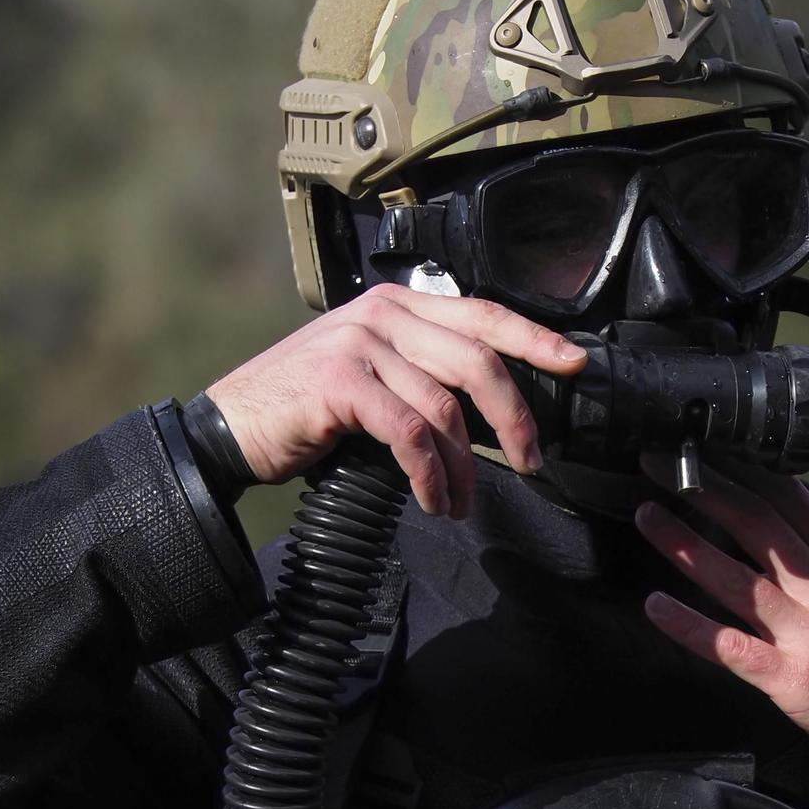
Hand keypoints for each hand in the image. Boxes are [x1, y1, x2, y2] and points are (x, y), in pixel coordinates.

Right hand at [207, 285, 585, 516]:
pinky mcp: (341, 383)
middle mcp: (384, 313)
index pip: (483, 314)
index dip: (534, 337)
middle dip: (514, 418)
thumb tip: (492, 412)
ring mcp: (360, 344)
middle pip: (477, 359)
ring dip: (464, 468)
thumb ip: (424, 374)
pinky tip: (434, 501)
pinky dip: (430, 475)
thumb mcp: (375, 376)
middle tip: (532, 462)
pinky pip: (410, 434)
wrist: (231, 427)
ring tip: (461, 503)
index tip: (577, 363)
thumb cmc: (309, 410)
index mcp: (400, 305)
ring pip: (445, 407)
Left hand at [634, 466, 808, 779]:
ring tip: (648, 517)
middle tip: (661, 465)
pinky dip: (688, 626)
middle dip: (705, 490)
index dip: (743, 469)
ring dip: (684, 545)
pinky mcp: (789, 681)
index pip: (791, 501)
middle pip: (756, 527)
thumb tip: (794, 522)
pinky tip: (655, 605)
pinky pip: (729, 646)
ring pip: (734, 579)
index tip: (708, 447)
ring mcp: (805, 636)